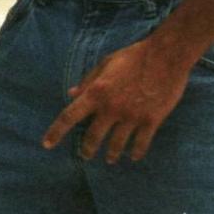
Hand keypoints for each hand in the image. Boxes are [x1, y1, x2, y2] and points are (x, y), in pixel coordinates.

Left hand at [42, 35, 191, 162]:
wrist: (167, 55)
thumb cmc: (134, 55)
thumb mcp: (106, 63)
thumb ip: (88, 81)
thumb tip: (71, 94)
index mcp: (97, 93)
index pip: (69, 116)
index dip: (56, 132)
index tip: (47, 144)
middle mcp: (111, 108)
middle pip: (92, 137)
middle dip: (87, 150)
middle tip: (85, 155)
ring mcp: (131, 117)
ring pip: (116, 145)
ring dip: (111, 154)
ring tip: (110, 159)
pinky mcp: (151, 120)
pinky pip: (140, 143)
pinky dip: (135, 152)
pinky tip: (133, 156)